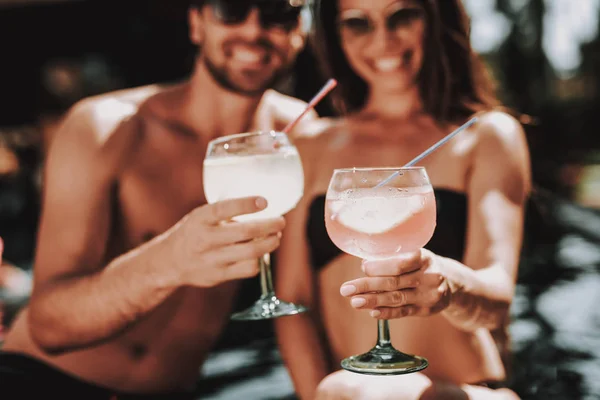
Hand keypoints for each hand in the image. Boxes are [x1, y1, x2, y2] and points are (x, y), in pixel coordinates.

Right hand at [164, 197, 284, 287]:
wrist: (170, 261)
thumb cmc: (194, 233)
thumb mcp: (202, 217)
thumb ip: (226, 214)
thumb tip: (263, 209)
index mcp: (200, 219)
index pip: (224, 209)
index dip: (246, 204)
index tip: (265, 202)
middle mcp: (205, 239)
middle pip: (245, 233)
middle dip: (269, 226)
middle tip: (281, 222)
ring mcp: (211, 259)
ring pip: (251, 252)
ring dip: (269, 244)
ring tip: (276, 237)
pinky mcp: (218, 276)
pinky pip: (248, 269)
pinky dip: (259, 260)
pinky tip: (261, 254)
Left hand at [340, 249, 450, 318]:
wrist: (452, 282)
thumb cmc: (422, 265)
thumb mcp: (415, 255)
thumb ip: (393, 258)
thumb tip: (364, 265)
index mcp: (423, 257)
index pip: (399, 263)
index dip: (379, 266)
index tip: (363, 267)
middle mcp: (428, 276)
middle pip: (394, 282)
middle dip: (367, 285)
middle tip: (346, 289)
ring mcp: (428, 294)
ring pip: (396, 298)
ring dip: (372, 300)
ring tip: (354, 301)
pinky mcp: (426, 310)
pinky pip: (403, 312)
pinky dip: (386, 313)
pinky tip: (372, 312)